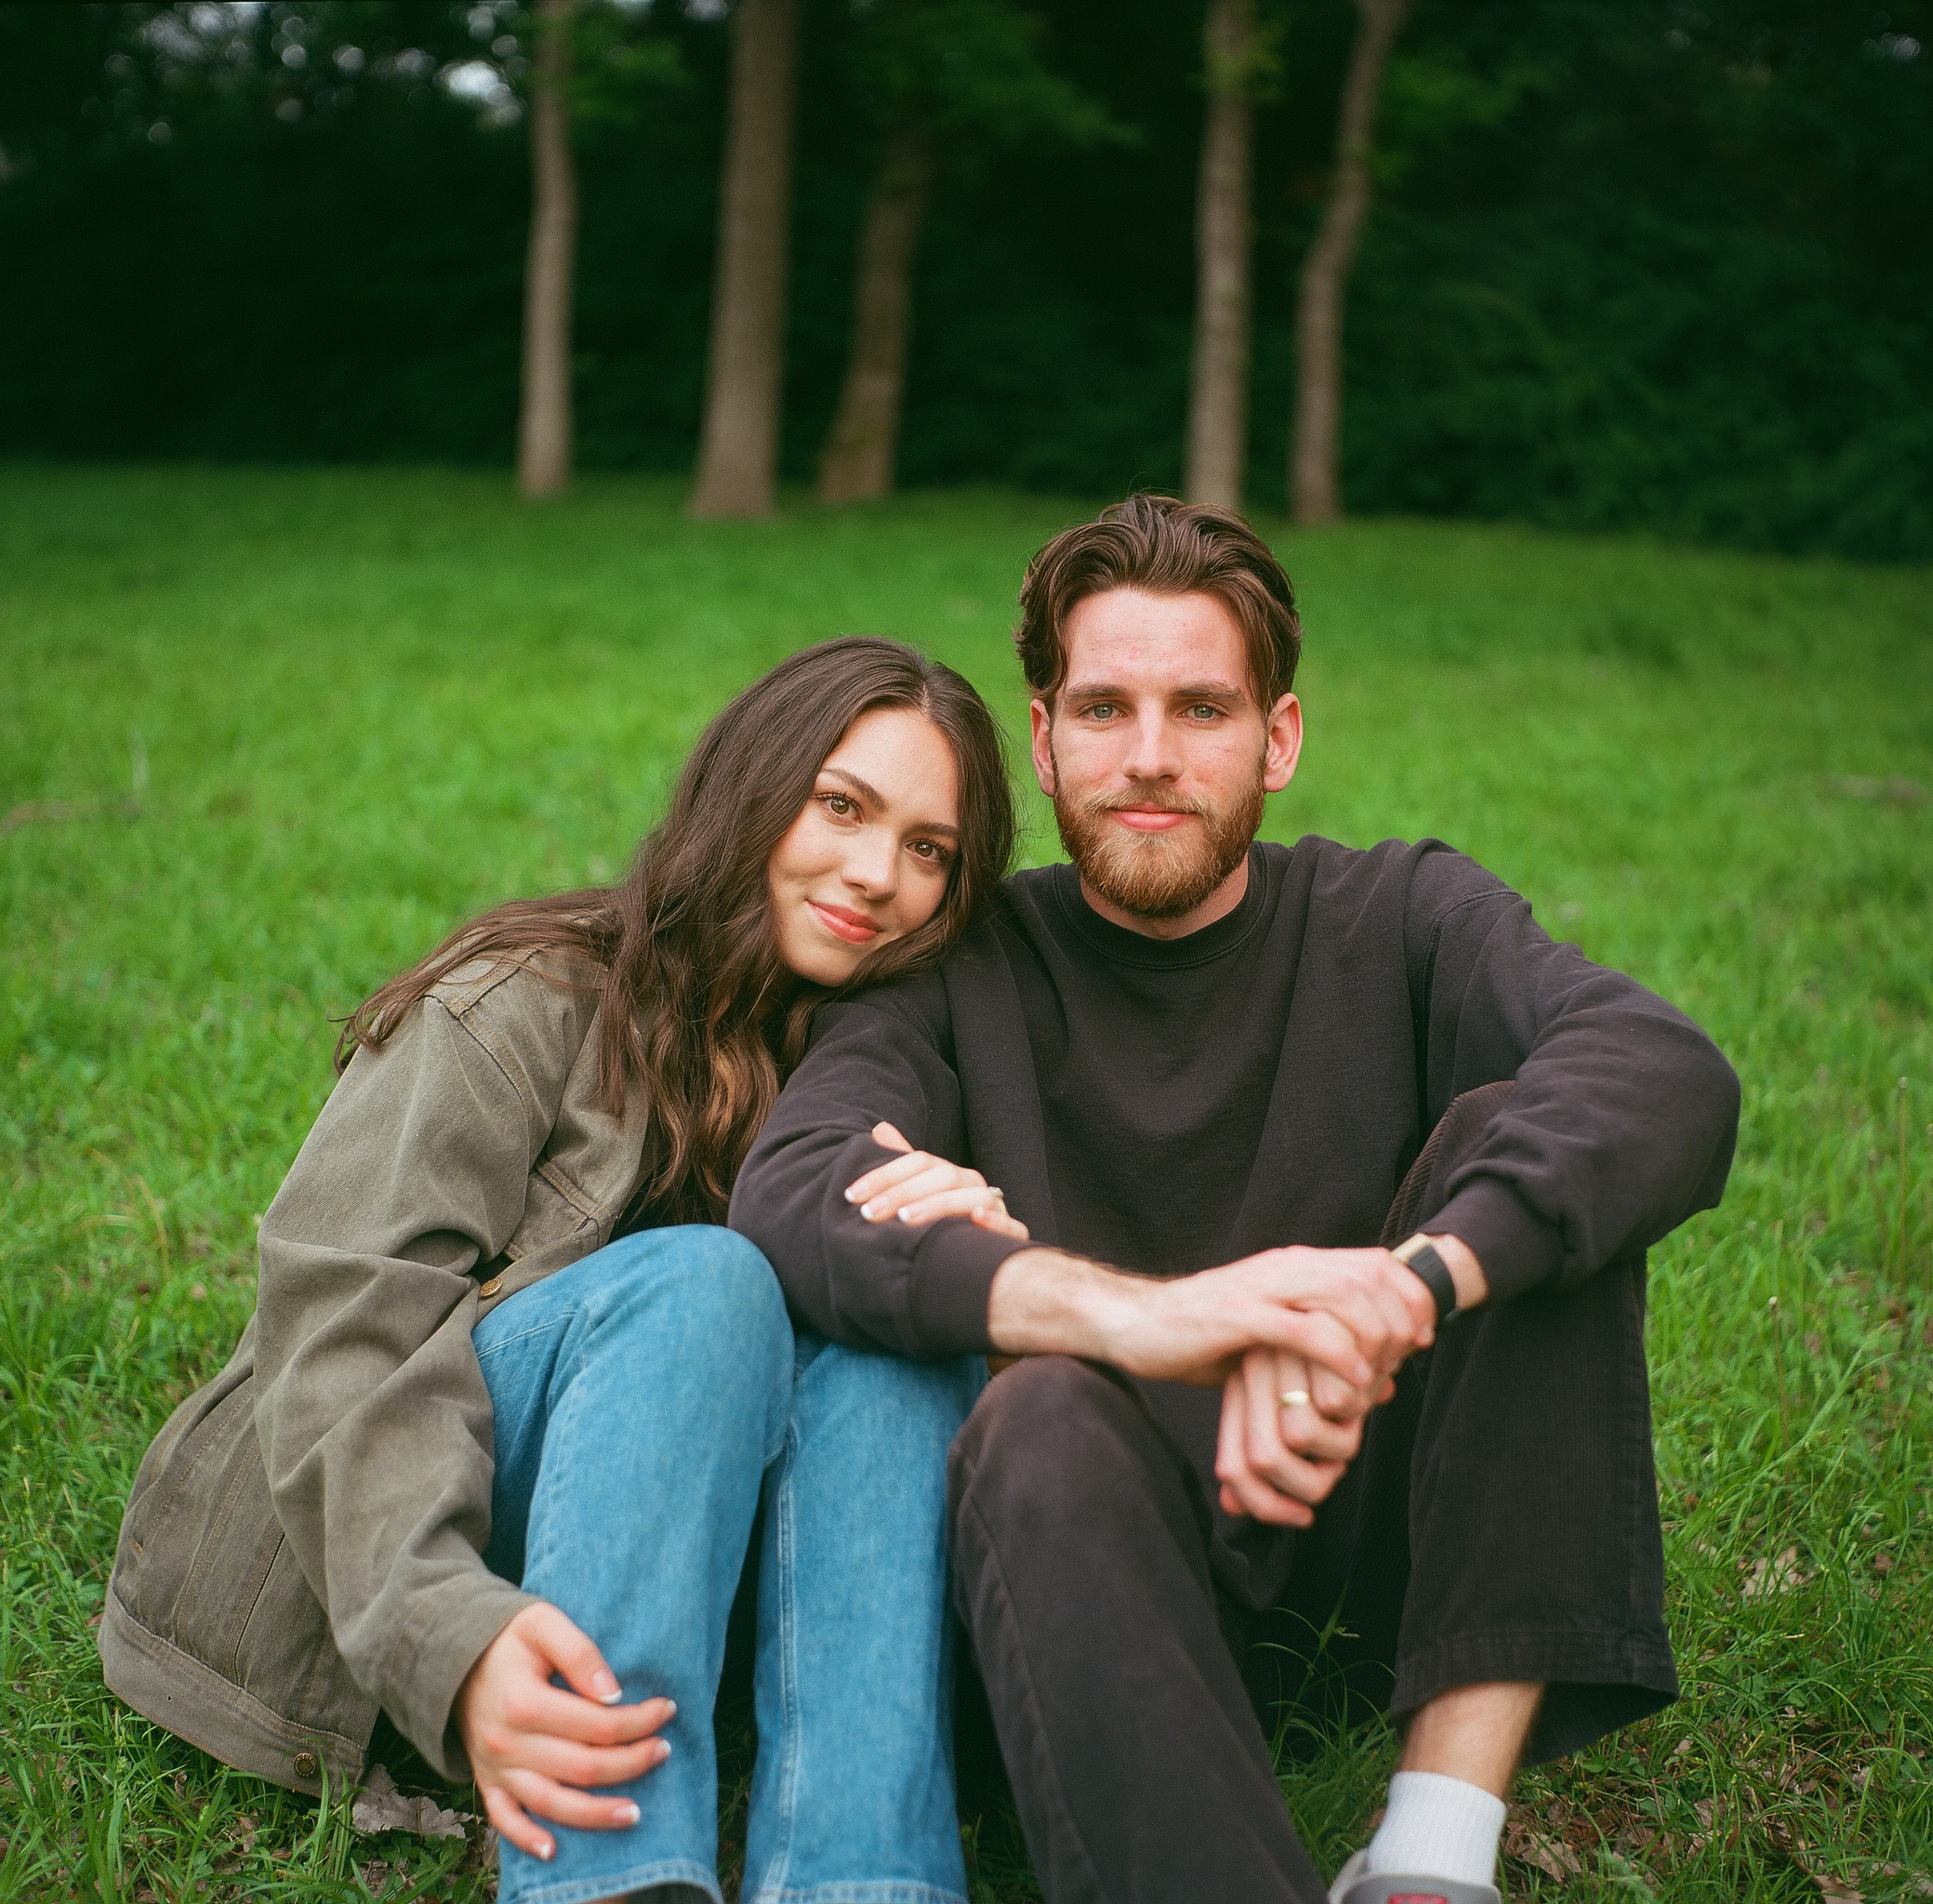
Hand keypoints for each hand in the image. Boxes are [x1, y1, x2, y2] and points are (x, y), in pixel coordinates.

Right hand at [456, 1601, 674, 1862]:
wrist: (454, 1658)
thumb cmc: (509, 1638)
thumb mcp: (542, 1623)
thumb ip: (580, 1652)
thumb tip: (613, 1694)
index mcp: (525, 1702)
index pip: (598, 1724)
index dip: (639, 1721)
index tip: (667, 1709)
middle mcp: (508, 1743)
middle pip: (584, 1767)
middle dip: (632, 1763)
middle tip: (663, 1750)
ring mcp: (496, 1769)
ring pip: (553, 1804)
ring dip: (597, 1814)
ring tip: (635, 1812)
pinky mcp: (486, 1783)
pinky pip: (505, 1821)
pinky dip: (527, 1839)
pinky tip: (555, 1850)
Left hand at [843, 1122, 1030, 1242]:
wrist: (979, 1272)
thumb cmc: (942, 1229)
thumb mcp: (919, 1197)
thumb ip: (902, 1166)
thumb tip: (881, 1127)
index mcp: (951, 1175)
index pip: (919, 1161)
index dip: (884, 1175)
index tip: (852, 1195)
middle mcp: (974, 1186)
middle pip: (942, 1177)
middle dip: (901, 1192)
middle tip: (868, 1213)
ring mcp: (996, 1209)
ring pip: (972, 1197)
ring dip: (939, 1205)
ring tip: (905, 1219)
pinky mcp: (1014, 1237)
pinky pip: (1011, 1227)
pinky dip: (995, 1221)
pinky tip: (975, 1220)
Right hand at [1103, 1244, 1432, 1396]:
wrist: (1133, 1324)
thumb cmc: (1201, 1337)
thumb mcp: (1271, 1343)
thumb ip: (1324, 1352)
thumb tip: (1385, 1380)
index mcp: (1293, 1266)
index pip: (1371, 1262)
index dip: (1408, 1294)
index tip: (1424, 1335)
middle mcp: (1283, 1267)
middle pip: (1368, 1274)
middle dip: (1402, 1314)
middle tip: (1412, 1353)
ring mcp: (1263, 1288)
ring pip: (1344, 1294)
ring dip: (1375, 1334)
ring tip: (1385, 1368)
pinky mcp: (1241, 1316)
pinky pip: (1306, 1329)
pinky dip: (1339, 1357)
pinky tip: (1350, 1384)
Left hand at [1214, 1347, 1382, 1524]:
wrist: (1359, 1317)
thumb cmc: (1329, 1379)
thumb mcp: (1291, 1419)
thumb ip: (1257, 1459)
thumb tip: (1230, 1508)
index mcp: (1240, 1394)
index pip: (1233, 1468)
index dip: (1264, 1505)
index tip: (1300, 1515)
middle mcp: (1252, 1374)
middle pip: (1264, 1460)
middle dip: (1308, 1486)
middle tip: (1330, 1471)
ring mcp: (1281, 1355)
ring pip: (1299, 1435)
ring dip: (1336, 1449)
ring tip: (1346, 1430)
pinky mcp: (1312, 1339)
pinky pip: (1334, 1403)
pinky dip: (1352, 1415)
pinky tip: (1361, 1399)